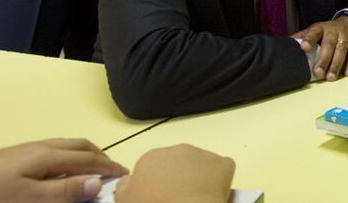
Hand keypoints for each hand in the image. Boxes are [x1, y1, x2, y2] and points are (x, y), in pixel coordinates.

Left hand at [0, 138, 126, 202]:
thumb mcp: (30, 199)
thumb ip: (65, 191)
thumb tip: (98, 182)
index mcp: (49, 156)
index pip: (88, 159)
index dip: (108, 167)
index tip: (125, 175)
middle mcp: (43, 147)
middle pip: (81, 146)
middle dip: (101, 156)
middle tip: (114, 171)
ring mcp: (29, 149)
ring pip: (68, 145)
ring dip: (87, 154)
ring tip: (94, 169)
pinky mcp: (18, 155)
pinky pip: (56, 150)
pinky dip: (71, 156)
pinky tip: (63, 170)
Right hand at [114, 145, 233, 202]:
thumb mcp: (126, 201)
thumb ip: (124, 188)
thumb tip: (127, 180)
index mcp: (151, 158)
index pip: (153, 167)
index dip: (157, 184)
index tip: (158, 198)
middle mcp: (177, 150)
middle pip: (177, 163)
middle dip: (178, 178)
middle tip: (177, 199)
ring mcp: (202, 154)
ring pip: (200, 164)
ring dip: (199, 176)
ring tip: (195, 198)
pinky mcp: (223, 163)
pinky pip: (222, 168)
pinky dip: (220, 178)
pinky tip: (214, 192)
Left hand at [293, 15, 347, 79]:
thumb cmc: (328, 31)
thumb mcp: (315, 31)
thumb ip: (302, 37)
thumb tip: (285, 44)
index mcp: (320, 28)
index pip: (313, 32)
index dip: (309, 39)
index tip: (303, 48)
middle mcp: (333, 29)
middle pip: (328, 44)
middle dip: (323, 59)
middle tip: (318, 73)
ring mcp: (346, 34)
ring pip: (342, 49)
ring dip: (336, 64)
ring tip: (331, 77)